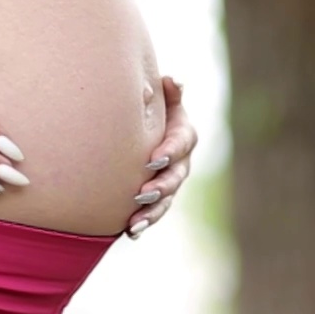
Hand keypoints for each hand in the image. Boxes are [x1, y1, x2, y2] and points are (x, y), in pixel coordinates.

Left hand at [127, 76, 196, 238]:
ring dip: (151, 212)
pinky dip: (144, 223)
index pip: (181, 144)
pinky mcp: (158, 198)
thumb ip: (169, 92)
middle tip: (142, 193)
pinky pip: (153, 213)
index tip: (154, 158)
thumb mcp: (163, 99)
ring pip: (165, 201)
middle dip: (160, 187)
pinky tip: (130, 232)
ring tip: (135, 222)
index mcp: (184, 136)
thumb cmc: (154, 110)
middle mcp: (181, 162)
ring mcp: (170, 183)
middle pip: (175, 177)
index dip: (170, 151)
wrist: (146, 128)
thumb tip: (172, 81)